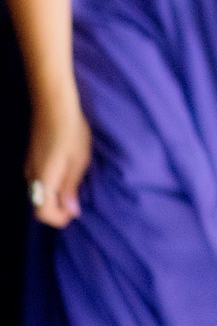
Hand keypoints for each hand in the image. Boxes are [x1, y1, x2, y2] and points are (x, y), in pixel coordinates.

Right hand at [25, 96, 89, 227]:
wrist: (54, 107)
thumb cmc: (70, 133)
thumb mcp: (78, 162)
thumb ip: (71, 187)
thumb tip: (71, 211)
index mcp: (43, 179)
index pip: (42, 212)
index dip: (58, 218)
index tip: (74, 213)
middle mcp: (31, 176)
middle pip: (39, 204)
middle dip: (57, 208)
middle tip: (77, 201)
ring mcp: (29, 166)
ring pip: (39, 191)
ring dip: (54, 196)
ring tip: (74, 186)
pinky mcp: (31, 158)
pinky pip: (39, 180)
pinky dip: (51, 185)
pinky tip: (66, 174)